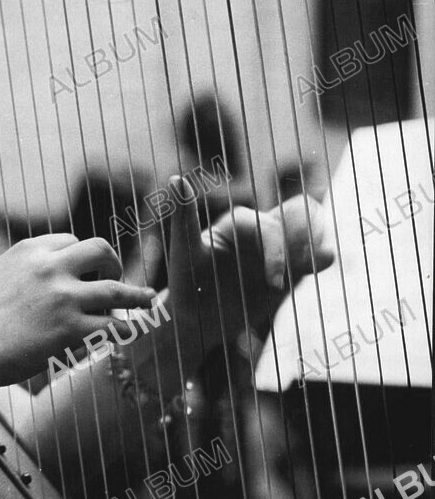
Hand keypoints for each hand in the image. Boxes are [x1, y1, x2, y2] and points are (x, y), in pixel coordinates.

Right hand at [0, 204, 157, 391]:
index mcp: (29, 250)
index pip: (69, 240)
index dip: (81, 256)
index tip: (85, 268)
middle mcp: (50, 267)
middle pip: (100, 250)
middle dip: (113, 263)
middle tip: (116, 277)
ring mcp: (63, 297)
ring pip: (115, 289)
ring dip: (136, 295)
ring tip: (149, 300)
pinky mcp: (71, 329)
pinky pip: (111, 326)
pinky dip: (125, 328)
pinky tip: (131, 331)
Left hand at [166, 177, 334, 344]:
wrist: (197, 319)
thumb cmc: (185, 281)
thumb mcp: (183, 250)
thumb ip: (184, 215)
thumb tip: (176, 178)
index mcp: (239, 223)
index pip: (268, 226)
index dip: (276, 251)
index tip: (273, 283)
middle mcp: (260, 233)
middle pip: (298, 215)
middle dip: (308, 233)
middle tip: (307, 262)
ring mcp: (276, 251)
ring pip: (309, 234)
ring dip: (317, 243)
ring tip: (318, 261)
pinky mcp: (287, 272)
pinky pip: (310, 259)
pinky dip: (320, 258)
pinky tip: (321, 263)